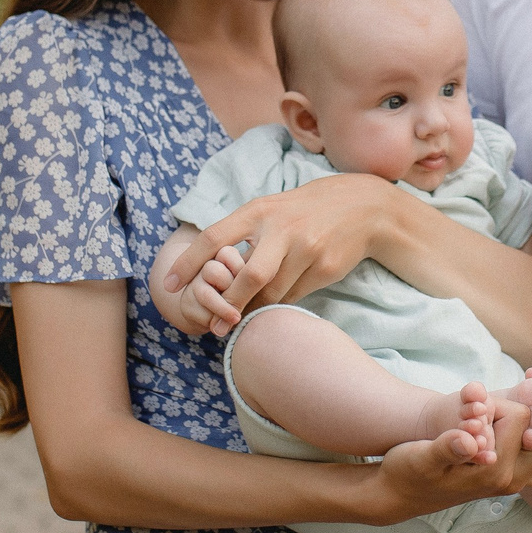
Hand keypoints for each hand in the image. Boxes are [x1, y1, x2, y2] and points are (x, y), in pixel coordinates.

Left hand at [161, 173, 404, 318]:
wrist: (362, 207)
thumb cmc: (304, 211)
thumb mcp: (271, 210)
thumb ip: (244, 234)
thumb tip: (211, 270)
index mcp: (259, 210)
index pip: (214, 237)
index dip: (189, 263)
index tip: (169, 285)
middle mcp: (282, 228)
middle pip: (248, 276)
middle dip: (228, 304)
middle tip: (213, 325)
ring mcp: (307, 248)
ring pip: (272, 293)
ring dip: (253, 311)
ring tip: (239, 321)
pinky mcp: (326, 267)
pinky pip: (294, 296)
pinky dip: (279, 306)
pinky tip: (272, 309)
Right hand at [369, 396, 531, 521]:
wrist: (399, 495)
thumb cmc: (407, 474)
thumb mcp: (421, 458)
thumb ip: (447, 448)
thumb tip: (469, 439)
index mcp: (494, 471)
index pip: (520, 419)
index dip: (501, 401)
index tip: (484, 395)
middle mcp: (510, 479)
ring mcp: (512, 478)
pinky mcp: (507, 473)